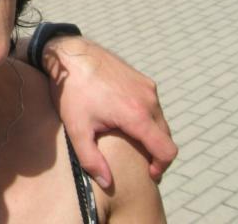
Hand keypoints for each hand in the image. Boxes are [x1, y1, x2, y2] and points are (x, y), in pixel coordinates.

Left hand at [43, 35, 176, 188]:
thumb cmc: (71, 91)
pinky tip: (126, 120)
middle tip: (141, 163)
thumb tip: (107, 183)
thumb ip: (91, 159)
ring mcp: (147, 87)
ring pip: (160, 120)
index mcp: (137, 115)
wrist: (70, 54)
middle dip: (156, 153)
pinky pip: (152, 104)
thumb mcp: (76, 128)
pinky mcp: (141, 78)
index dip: (161, 167)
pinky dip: (146, 117)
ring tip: (132, 142)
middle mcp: (148, 100)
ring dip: (152, 134)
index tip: (148, 174)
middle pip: (166, 136)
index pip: (167, 150)